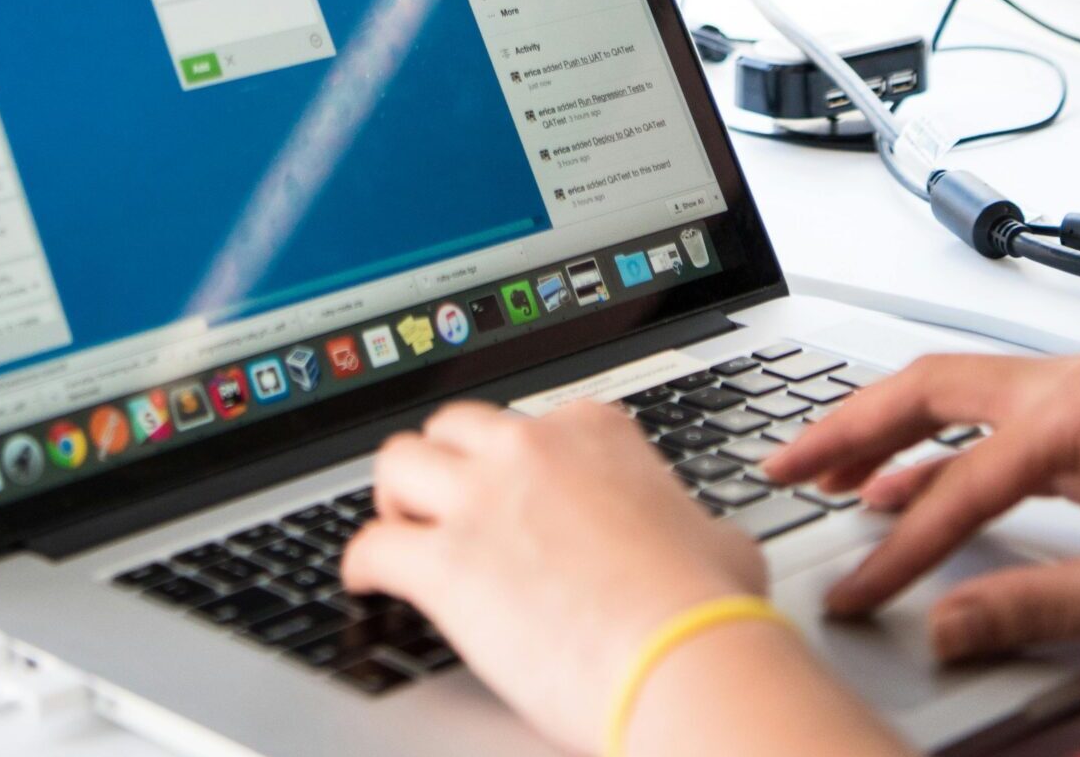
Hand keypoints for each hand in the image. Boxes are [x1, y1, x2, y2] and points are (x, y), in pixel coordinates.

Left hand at [342, 397, 765, 753]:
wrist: (683, 656)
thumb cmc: (707, 609)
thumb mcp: (718, 539)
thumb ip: (691, 525)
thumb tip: (706, 545)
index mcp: (593, 432)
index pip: (531, 424)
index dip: (517, 464)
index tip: (514, 492)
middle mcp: (531, 448)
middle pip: (454, 427)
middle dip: (444, 463)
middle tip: (444, 502)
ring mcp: (483, 498)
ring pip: (398, 461)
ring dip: (395, 497)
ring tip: (399, 528)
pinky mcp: (446, 562)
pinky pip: (372, 545)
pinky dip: (361, 564)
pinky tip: (366, 580)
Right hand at [762, 352, 1079, 661]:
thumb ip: (1046, 605)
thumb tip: (949, 626)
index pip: (964, 478)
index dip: (904, 548)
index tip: (858, 594)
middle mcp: (1072, 384)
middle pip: (931, 389)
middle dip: (850, 427)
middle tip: (785, 466)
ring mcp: (1079, 401)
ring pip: (952, 399)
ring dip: (882, 433)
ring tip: (819, 472)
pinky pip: (985, 430)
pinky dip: (931, 457)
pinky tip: (895, 493)